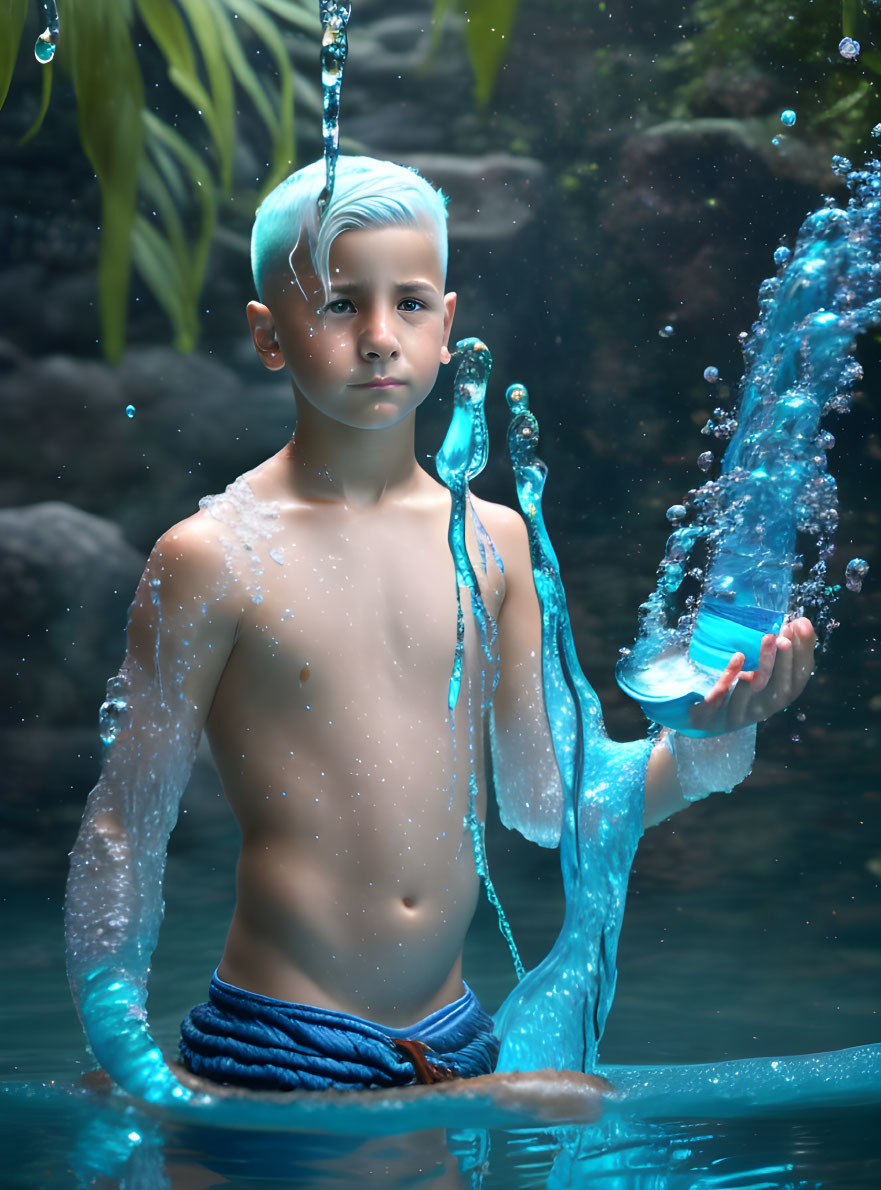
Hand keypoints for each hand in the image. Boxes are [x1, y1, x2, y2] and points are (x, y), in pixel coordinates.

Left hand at [689, 617, 815, 734]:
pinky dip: (731, 675)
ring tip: (768, 637)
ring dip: (764, 663)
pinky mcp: (713, 713)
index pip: (798, 677)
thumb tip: (798, 623)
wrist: (701, 713)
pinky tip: (738, 656)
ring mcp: (738, 713)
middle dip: (786, 657)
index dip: (803, 653)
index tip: (801, 625)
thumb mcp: (760, 670)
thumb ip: (780, 651)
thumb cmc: (736, 686)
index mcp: (777, 697)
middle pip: (781, 685)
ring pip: (755, 689)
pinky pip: (722, 696)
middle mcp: (762, 708)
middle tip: (786, 629)